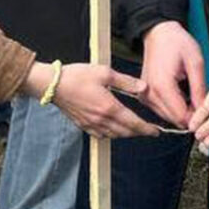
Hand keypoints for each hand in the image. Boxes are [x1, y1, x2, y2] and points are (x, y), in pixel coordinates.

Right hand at [21, 62, 159, 138]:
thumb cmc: (77, 75)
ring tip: (132, 128)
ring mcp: (91, 125)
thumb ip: (126, 82)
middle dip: (138, 132)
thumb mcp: (104, 72)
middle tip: (147, 130)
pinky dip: (111, 135)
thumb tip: (143, 88)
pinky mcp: (82, 125)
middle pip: (126, 132)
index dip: (147, 129)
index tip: (156, 132)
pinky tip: (112, 129)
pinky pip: (101, 136)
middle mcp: (101, 120)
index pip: (134, 123)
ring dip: (126, 134)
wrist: (52, 84)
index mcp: (109, 107)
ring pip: (114, 136)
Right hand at [140, 20, 206, 127]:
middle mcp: (149, 93)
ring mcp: (144, 96)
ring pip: (168, 118)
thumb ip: (200, 90)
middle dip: (191, 116)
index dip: (198, 118)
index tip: (208, 111)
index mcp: (161, 85)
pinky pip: (162, 111)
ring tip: (191, 95)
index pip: (181, 117)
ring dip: (182, 112)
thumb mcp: (195, 63)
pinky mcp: (144, 96)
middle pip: (175, 120)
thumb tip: (206, 113)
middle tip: (201, 100)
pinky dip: (174, 108)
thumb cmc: (177, 43)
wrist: (158, 32)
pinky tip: (181, 94)